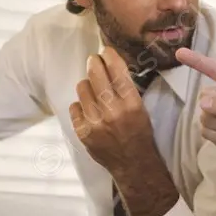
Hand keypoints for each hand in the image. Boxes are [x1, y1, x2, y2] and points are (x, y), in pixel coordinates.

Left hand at [70, 48, 157, 173]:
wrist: (132, 164)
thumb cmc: (139, 134)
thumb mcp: (141, 109)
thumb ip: (126, 90)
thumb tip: (110, 66)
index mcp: (132, 104)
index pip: (118, 72)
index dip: (110, 57)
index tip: (105, 51)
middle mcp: (113, 112)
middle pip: (96, 76)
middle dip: (94, 63)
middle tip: (93, 60)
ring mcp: (96, 122)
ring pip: (82, 88)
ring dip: (87, 84)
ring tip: (92, 89)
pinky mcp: (83, 132)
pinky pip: (74, 107)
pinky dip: (80, 105)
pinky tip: (88, 109)